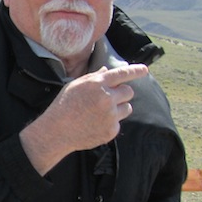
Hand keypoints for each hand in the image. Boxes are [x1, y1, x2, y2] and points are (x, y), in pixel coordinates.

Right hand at [20, 64, 148, 175]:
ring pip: (127, 108)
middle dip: (121, 94)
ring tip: (100, 113)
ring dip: (118, 109)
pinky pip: (118, 123)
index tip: (145, 70)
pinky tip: (95, 124)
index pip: (122, 74)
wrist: (56, 131)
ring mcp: (110, 115)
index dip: (136, 71)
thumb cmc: (63, 105)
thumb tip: (108, 71)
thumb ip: (93, 77)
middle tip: (108, 99)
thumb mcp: (75, 86)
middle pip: (128, 92)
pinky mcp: (111, 130)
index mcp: (97, 84)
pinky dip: (110, 123)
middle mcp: (107, 98)